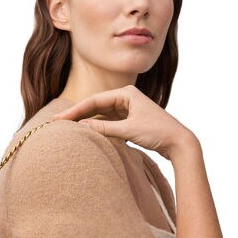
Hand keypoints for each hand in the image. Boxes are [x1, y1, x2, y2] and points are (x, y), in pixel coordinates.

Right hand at [52, 85, 192, 159]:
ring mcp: (128, 110)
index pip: (94, 101)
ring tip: (69, 128)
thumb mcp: (129, 130)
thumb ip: (104, 128)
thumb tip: (82, 127)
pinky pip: (108, 122)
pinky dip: (98, 127)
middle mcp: (126, 98)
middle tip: (58, 122)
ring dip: (87, 121)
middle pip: (96, 106)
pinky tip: (87, 133)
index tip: (60, 118)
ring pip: (101, 115)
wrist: (179, 143)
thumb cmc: (158, 133)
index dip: (75, 110)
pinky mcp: (130, 121)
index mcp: (126, 94)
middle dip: (78, 114)